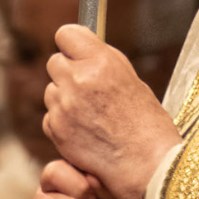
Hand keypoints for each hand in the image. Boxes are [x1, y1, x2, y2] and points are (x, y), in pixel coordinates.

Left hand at [44, 23, 181, 198]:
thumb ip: (101, 62)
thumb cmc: (146, 123)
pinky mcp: (56, 129)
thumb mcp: (130, 79)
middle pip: (54, 62)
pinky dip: (62, 123)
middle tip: (86, 89)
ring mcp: (64, 105)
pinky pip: (50, 116)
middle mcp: (78, 79)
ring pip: (51, 91)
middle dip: (67, 72)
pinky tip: (85, 132)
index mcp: (101, 61)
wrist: (148, 165)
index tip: (76, 51)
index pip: (65, 34)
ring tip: (91, 116)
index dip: (71, 44)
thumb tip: (80, 48)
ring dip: (64, 99)